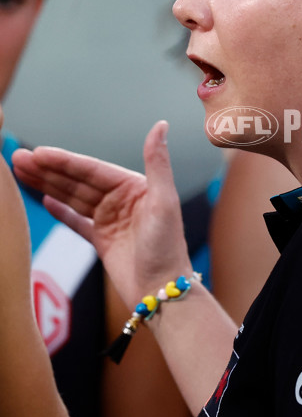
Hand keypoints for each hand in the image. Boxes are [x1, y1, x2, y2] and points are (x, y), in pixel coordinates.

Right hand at [12, 121, 191, 307]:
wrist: (162, 291)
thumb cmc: (167, 247)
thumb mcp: (164, 201)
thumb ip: (157, 162)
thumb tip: (161, 125)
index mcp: (135, 187)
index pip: (92, 169)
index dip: (64, 161)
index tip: (38, 153)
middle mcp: (122, 201)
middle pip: (78, 181)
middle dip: (48, 170)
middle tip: (18, 158)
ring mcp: (111, 220)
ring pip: (73, 198)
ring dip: (48, 185)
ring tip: (21, 173)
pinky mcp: (102, 241)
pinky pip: (77, 221)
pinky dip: (61, 210)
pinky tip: (44, 199)